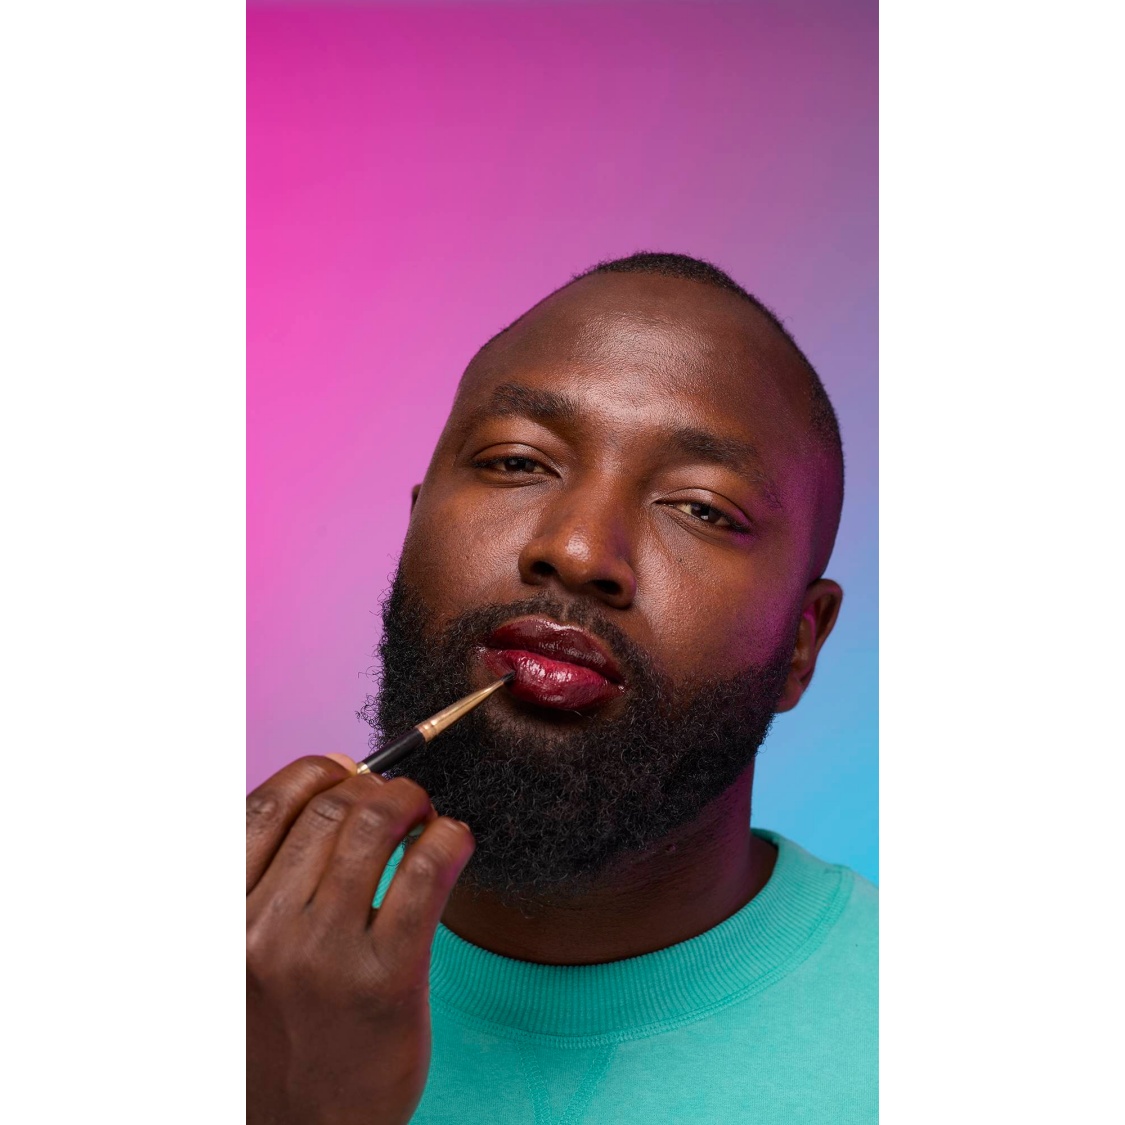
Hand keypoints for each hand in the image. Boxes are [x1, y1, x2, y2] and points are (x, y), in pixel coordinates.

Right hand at [246, 756, 474, 1124]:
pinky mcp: (386, 980)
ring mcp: (323, 957)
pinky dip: (449, 838)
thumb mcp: (238, 955)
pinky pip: (426, 873)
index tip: (346, 769)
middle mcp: (261, 932)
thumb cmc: (276, 1035)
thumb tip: (329, 784)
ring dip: (413, 802)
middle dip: (374, 785)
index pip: (266, 807)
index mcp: (218, 919)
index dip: (316, 773)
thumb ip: (263, 881)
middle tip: (398, 796)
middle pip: (330, 810)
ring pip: (376, 827)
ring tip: (425, 814)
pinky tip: (454, 841)